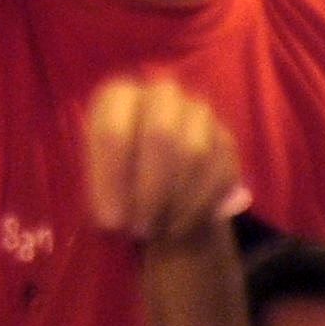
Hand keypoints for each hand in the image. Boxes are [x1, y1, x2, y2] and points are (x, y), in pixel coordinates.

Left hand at [82, 74, 243, 251]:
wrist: (161, 175)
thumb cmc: (118, 173)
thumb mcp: (99, 174)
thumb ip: (102, 189)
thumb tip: (112, 219)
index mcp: (118, 96)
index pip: (114, 131)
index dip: (112, 179)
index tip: (109, 220)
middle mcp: (160, 95)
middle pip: (161, 137)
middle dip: (149, 190)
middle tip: (137, 228)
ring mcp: (198, 113)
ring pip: (193, 155)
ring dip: (174, 200)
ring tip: (155, 230)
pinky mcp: (226, 140)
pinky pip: (218, 173)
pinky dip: (197, 206)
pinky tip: (178, 226)